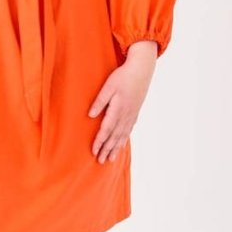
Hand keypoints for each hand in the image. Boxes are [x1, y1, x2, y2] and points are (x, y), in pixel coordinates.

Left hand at [87, 41, 156, 162]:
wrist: (142, 70)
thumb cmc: (123, 76)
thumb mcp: (108, 86)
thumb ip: (100, 101)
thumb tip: (90, 115)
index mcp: (118, 109)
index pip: (106, 130)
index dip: (100, 142)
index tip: (94, 152)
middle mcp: (125, 115)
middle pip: (115, 136)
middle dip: (107, 149)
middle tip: (100, 161)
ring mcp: (131, 115)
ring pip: (122, 135)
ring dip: (116, 148)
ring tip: (110, 159)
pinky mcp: (135, 112)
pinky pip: (128, 130)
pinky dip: (124, 139)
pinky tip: (121, 145)